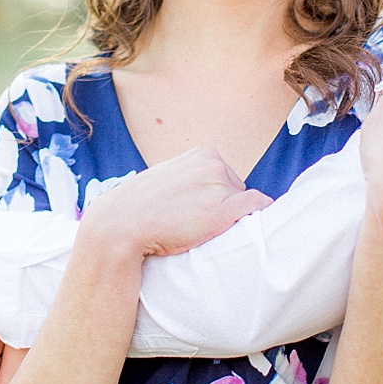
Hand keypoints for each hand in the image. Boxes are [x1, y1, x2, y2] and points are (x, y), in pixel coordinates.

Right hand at [80, 146, 271, 258]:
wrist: (123, 224)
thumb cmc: (141, 206)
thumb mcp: (167, 178)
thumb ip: (190, 178)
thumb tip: (205, 192)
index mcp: (203, 154)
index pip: (225, 177)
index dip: (214, 196)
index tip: (198, 210)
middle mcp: (215, 165)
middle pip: (236, 189)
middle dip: (222, 204)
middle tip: (195, 221)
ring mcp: (221, 186)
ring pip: (242, 203)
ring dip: (229, 217)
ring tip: (199, 228)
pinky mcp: (225, 209)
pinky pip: (257, 206)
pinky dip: (259, 212)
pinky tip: (254, 222)